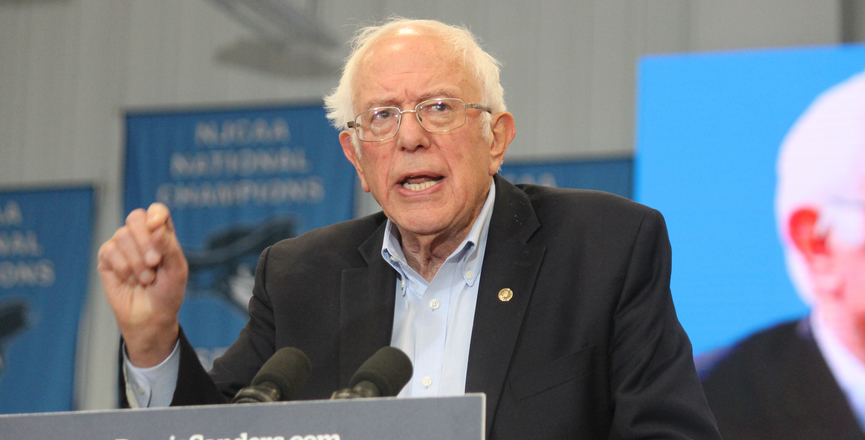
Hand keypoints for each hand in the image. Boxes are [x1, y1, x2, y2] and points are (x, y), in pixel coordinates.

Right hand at [98, 203, 187, 366]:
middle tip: (154, 263)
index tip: (156, 227)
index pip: (157, 211)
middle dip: (145, 241)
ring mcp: (122, 246)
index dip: (155, 214)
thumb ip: (169, 247)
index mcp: (162, 235)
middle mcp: (141, 236)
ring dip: (136, 261)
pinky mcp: (107, 259)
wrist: (151, 317)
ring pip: (122, 235)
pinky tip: (130, 280)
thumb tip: (156, 227)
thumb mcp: (177, 270)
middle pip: (135, 217)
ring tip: (146, 279)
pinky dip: (123, 268)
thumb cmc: (168, 293)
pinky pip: (109, 250)